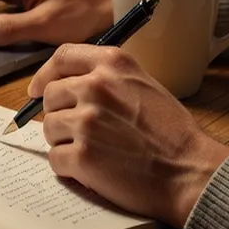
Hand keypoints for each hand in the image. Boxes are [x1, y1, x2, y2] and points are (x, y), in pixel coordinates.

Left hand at [30, 44, 228, 226]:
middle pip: (50, 95)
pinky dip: (69, 167)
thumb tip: (70, 86)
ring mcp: (86, 122)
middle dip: (59, 114)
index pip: (62, 57)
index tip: (38, 90)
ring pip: (49, 129)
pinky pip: (55, 159)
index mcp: (112, 64)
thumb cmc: (172, 133)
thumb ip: (107, 79)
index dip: (45, 74)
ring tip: (96, 151)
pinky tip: (94, 170)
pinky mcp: (82, 156)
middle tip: (80, 132)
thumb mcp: (143, 84)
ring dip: (65, 142)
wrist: (190, 171)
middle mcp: (95, 87)